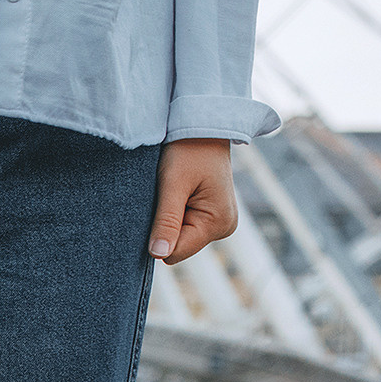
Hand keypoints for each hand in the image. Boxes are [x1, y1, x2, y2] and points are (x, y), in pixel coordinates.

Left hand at [149, 139, 236, 265]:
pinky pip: (183, 227)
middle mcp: (223, 227)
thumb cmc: (189, 149)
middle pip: (177, 247)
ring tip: (173, 192)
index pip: (175, 252)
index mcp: (218, 223)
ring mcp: (219, 223)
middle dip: (165, 226)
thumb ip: (166, 221)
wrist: (203, 128)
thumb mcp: (173, 184)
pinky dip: (174, 214)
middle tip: (166, 196)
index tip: (157, 208)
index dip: (158, 236)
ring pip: (179, 238)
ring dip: (169, 219)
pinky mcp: (211, 217)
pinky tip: (178, 194)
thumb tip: (158, 254)